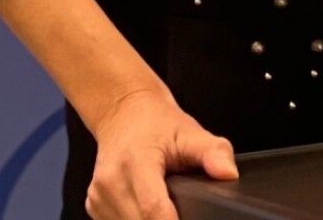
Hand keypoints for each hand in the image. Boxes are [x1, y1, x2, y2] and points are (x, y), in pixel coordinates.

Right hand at [82, 87, 237, 219]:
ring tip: (165, 205)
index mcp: (135, 162)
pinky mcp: (93, 206)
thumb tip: (229, 174)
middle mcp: (111, 181)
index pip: (153, 210)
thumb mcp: (189, 131)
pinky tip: (146, 208)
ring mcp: (98, 196)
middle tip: (182, 209)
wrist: (124, 112)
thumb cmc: (157, 123)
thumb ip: (213, 152)